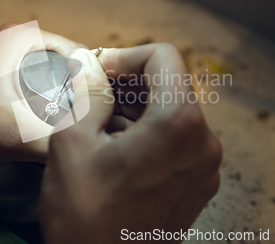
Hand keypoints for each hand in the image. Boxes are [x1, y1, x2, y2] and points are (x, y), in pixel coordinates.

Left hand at [0, 23, 85, 170]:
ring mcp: (4, 61)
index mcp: (20, 38)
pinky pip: (35, 90)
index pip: (81, 54)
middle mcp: (14, 43)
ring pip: (52, 80)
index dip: (97, 83)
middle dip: (82, 95)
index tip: (107, 111)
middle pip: (68, 67)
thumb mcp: (14, 134)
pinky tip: (50, 130)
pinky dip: (46, 107)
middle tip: (94, 124)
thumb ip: (59, 140)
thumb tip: (96, 147)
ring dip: (65, 103)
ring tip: (76, 129)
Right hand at [39, 45, 221, 243]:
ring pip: (171, 111)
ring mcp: (203, 167)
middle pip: (169, 84)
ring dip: (135, 107)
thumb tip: (87, 64)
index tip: (98, 72)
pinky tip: (114, 146)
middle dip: (128, 82)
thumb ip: (85, 92)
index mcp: (179, 125)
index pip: (162, 57)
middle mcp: (203, 144)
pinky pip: (176, 140)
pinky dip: (147, 131)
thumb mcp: (71, 143)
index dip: (124, 56)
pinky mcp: (195, 184)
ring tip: (97, 123)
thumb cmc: (85, 218)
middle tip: (92, 93)